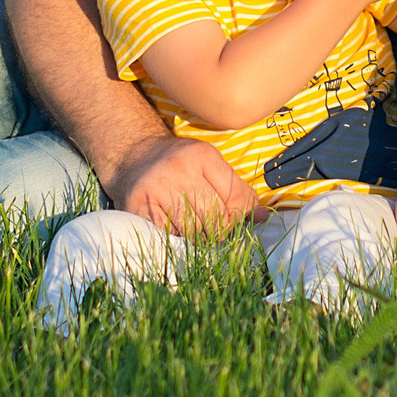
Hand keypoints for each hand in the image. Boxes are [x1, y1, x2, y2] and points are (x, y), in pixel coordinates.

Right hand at [104, 132, 265, 230]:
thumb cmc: (178, 164)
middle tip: (214, 228)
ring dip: (199, 237)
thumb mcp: (210, 165)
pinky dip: (178, 240)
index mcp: (202, 156)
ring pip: (194, 231)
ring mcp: (156, 189)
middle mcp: (179, 170)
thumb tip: (263, 217)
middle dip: (220, 229)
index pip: (235, 197)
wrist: (132, 157)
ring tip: (196, 229)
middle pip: (216, 217)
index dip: (240, 214)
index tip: (234, 219)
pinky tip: (177, 231)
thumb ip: (237, 190)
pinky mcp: (138, 207)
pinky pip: (169, 237)